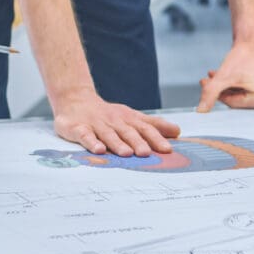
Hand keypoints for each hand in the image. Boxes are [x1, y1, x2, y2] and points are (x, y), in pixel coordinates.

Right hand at [53, 90, 180, 156]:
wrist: (75, 99)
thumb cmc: (108, 114)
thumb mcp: (131, 116)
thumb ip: (153, 125)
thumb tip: (177, 131)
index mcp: (128, 119)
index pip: (144, 128)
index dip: (156, 138)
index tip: (167, 149)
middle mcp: (114, 121)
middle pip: (127, 132)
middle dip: (138, 142)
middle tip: (147, 153)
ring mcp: (96, 124)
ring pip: (108, 134)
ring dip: (117, 143)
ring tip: (126, 153)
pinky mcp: (78, 128)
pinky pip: (85, 135)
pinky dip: (92, 142)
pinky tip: (98, 150)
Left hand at [197, 41, 253, 111]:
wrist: (253, 43)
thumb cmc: (241, 57)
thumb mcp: (223, 76)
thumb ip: (210, 93)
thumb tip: (200, 111)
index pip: (236, 105)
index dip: (220, 94)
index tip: (207, 83)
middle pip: (242, 105)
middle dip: (224, 93)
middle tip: (208, 80)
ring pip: (245, 102)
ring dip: (229, 91)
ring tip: (215, 78)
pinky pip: (252, 99)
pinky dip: (239, 91)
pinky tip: (227, 81)